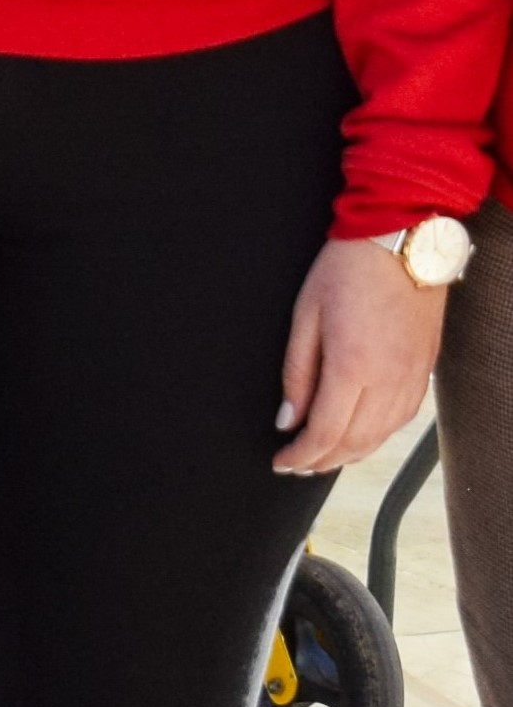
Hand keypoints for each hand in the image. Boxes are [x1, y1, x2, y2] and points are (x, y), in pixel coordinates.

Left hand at [272, 237, 446, 475]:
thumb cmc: (349, 268)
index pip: (325, 432)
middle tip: (297, 464)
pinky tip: (360, 436)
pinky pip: (400, 421)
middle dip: (321, 461)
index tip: (282, 461)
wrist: (400, 241)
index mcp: (353, 366)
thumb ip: (297, 372)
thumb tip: (287, 418)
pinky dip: (376, 437)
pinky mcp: (423, 373)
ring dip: (349, 454)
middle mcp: (387, 380)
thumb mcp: (306, 314)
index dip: (301, 455)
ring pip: (380, 438)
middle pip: (353, 443)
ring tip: (323, 457)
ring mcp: (411, 379)